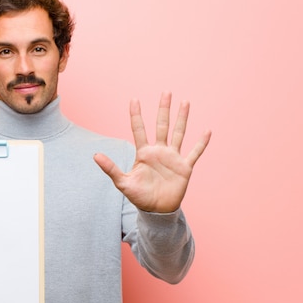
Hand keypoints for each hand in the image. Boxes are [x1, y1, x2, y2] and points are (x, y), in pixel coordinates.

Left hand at [94, 92, 210, 212]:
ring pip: (178, 133)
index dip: (136, 115)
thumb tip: (95, 155)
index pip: (139, 129)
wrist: (156, 210)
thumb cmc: (139, 196)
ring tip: (185, 102)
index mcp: (144, 153)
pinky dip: (201, 143)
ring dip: (182, 118)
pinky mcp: (184, 167)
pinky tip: (207, 130)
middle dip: (164, 109)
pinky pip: (194, 152)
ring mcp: (172, 158)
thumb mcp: (123, 183)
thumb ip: (110, 168)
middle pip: (162, 125)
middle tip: (166, 92)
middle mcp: (159, 151)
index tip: (134, 99)